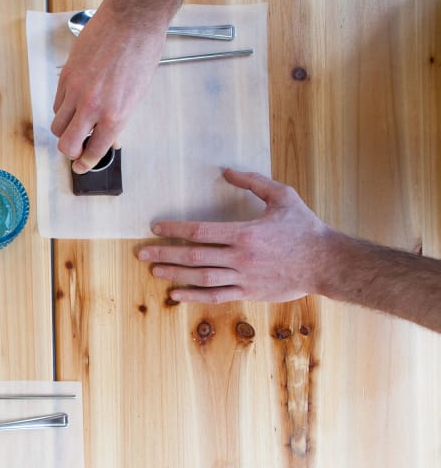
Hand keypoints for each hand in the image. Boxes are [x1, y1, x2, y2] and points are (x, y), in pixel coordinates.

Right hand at [51, 6, 165, 173]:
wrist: (133, 19)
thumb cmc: (142, 52)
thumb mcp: (137, 94)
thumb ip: (119, 118)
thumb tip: (109, 135)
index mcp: (115, 115)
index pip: (93, 152)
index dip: (86, 164)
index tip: (82, 166)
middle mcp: (91, 107)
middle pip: (66, 144)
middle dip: (70, 151)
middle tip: (76, 149)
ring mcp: (75, 91)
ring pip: (57, 124)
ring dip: (65, 129)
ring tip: (75, 122)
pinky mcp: (66, 76)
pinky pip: (57, 102)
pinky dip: (63, 107)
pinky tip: (74, 101)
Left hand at [138, 168, 335, 302]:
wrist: (326, 262)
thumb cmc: (304, 228)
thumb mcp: (282, 196)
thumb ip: (252, 182)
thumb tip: (226, 170)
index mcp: (245, 233)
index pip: (200, 231)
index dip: (175, 229)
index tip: (156, 227)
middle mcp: (240, 257)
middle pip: (193, 256)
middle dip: (164, 254)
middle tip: (141, 253)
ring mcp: (243, 278)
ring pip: (201, 278)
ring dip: (174, 275)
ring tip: (154, 271)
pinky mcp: (249, 293)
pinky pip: (215, 296)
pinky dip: (193, 296)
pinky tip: (175, 295)